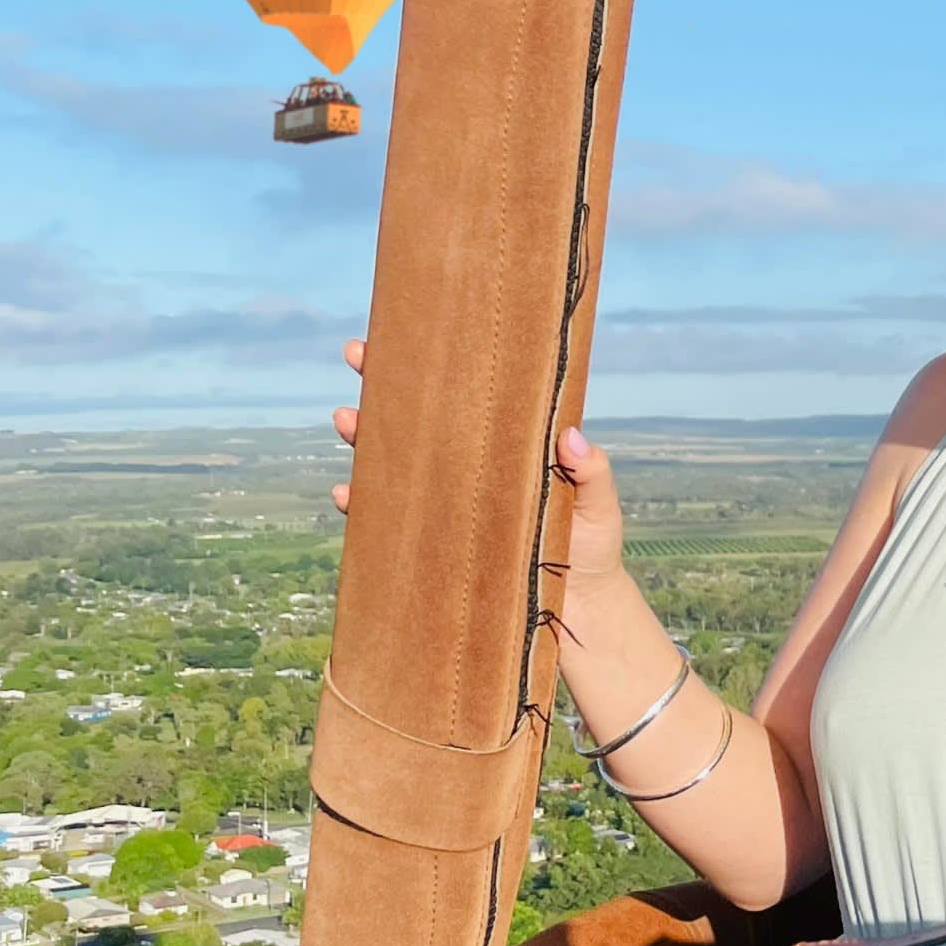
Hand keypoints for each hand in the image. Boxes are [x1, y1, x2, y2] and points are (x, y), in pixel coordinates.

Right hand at [332, 337, 629, 591]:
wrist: (579, 613)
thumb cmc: (592, 549)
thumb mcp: (598, 505)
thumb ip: (590, 472)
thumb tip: (571, 434)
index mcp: (502, 451)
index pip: (463, 401)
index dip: (434, 368)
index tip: (403, 332)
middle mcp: (468, 474)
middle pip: (417, 424)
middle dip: (383, 389)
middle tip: (360, 357)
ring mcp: (446, 509)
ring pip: (392, 466)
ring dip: (364, 441)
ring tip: (348, 420)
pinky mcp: (433, 548)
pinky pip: (385, 523)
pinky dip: (362, 508)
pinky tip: (347, 495)